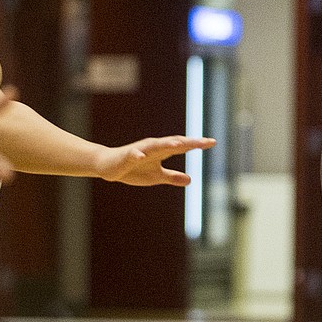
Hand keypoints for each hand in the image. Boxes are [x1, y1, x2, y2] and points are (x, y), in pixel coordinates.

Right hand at [98, 135, 214, 187]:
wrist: (108, 166)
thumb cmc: (133, 169)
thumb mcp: (156, 176)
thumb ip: (172, 177)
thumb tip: (190, 180)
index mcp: (161, 151)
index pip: (182, 146)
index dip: (197, 144)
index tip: (212, 142)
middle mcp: (153, 147)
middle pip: (173, 143)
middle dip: (188, 142)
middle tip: (203, 142)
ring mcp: (140, 150)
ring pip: (155, 146)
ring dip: (166, 144)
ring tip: (179, 144)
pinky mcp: (127, 156)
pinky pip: (133, 155)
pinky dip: (137, 154)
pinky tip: (141, 156)